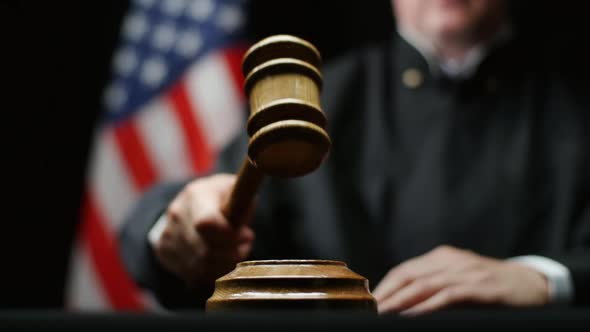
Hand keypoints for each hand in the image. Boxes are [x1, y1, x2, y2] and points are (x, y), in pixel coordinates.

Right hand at [153, 174, 254, 287]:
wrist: (191, 204)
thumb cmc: (222, 197)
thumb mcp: (237, 191)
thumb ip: (244, 207)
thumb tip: (242, 232)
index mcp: (196, 195)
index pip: (206, 224)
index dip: (229, 237)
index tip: (246, 235)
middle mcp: (177, 214)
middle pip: (205, 251)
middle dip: (232, 253)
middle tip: (244, 244)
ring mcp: (168, 234)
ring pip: (201, 267)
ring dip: (225, 264)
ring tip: (234, 251)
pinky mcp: (164, 251)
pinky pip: (192, 274)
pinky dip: (213, 272)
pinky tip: (221, 259)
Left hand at [373, 245, 548, 315]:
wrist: (533, 283)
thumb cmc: (492, 286)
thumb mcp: (460, 278)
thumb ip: (435, 285)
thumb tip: (403, 304)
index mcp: (443, 257)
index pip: (404, 270)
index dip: (384, 287)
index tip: (369, 303)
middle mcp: (451, 260)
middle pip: (409, 276)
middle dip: (386, 295)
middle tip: (369, 311)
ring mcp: (467, 272)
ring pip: (424, 285)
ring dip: (400, 301)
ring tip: (383, 314)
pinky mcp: (481, 287)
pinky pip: (448, 296)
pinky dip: (427, 306)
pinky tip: (411, 316)